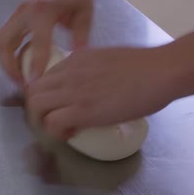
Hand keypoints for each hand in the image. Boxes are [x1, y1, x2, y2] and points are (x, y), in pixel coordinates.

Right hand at [0, 0, 93, 84]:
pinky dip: (8, 56)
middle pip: (4, 43)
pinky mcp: (15, 19)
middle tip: (22, 84)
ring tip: (20, 79)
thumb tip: (75, 62)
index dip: (35, 64)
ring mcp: (17, 15)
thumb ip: (80, 37)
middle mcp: (25, 12)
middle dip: (8, 67)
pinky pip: (4, 40)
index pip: (37, 42)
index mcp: (44, 11)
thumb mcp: (84, 15)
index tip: (34, 84)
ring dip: (5, 63)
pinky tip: (21, 67)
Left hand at [26, 47, 178, 138]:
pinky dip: (57, 132)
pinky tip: (72, 134)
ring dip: (43, 121)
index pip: (44, 78)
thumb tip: (93, 84)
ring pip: (36, 106)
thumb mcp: (108, 60)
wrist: (161, 71)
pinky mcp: (83, 110)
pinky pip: (52, 123)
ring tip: (61, 128)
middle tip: (55, 120)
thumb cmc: (146, 66)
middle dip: (38, 110)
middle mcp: (68, 73)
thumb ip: (93, 69)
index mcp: (76, 60)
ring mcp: (73, 91)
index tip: (59, 106)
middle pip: (33, 91)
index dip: (47, 96)